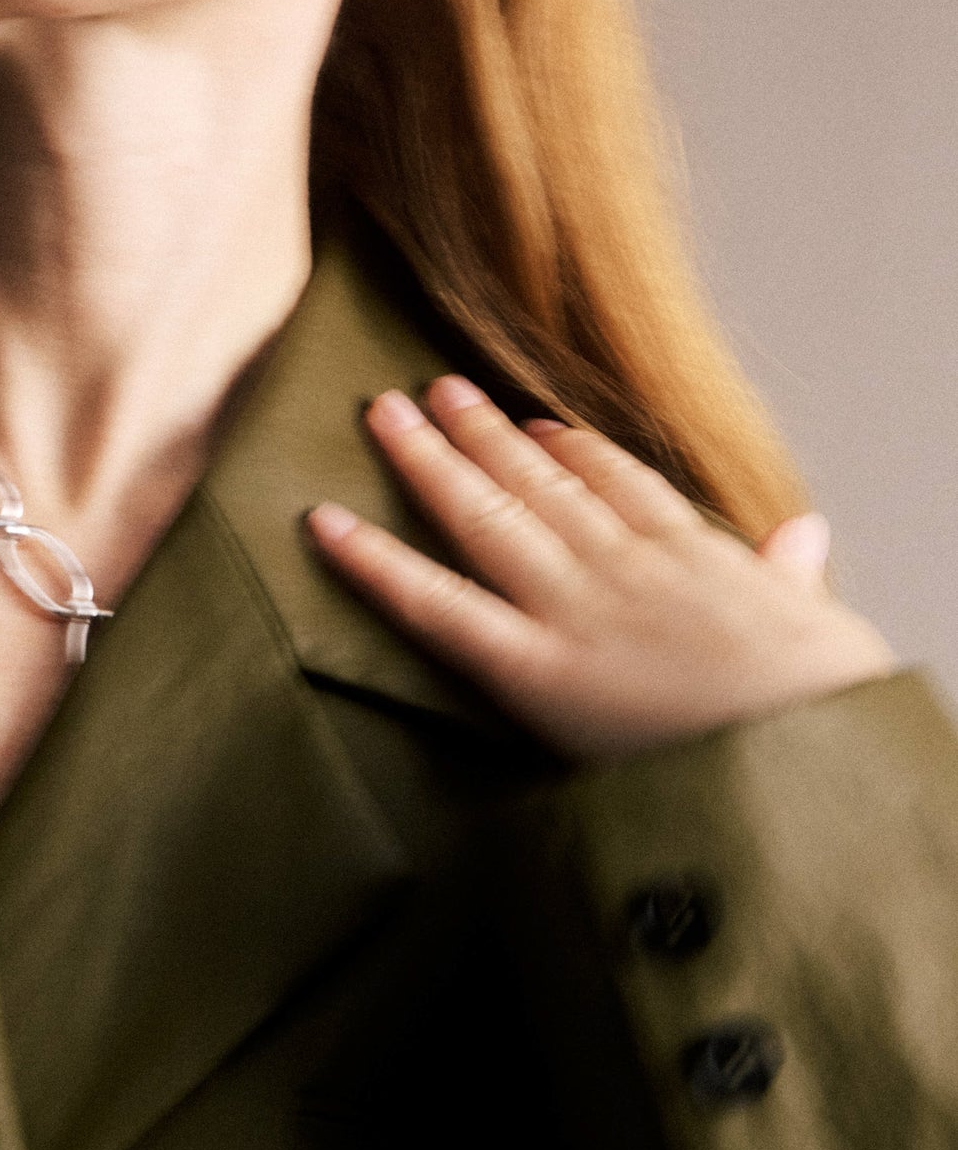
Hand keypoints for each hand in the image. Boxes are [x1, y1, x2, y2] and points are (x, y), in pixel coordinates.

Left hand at [305, 375, 894, 761]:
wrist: (808, 759)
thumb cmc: (824, 711)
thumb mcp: (821, 628)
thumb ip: (791, 577)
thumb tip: (803, 537)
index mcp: (695, 555)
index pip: (622, 485)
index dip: (574, 451)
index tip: (541, 424)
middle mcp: (624, 568)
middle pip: (540, 481)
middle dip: (481, 433)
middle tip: (432, 389)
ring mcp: (573, 611)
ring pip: (486, 515)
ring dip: (431, 459)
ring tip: (383, 413)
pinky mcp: (531, 667)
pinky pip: (437, 605)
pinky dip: (377, 562)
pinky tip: (326, 526)